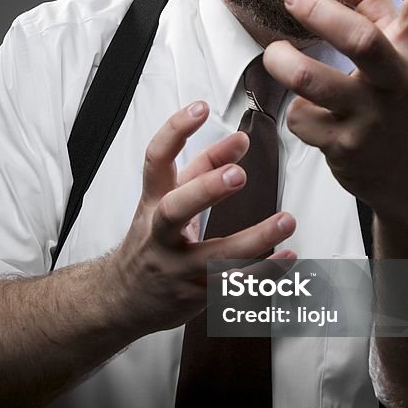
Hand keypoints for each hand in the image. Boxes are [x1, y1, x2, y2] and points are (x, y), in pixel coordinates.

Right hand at [110, 101, 295, 335]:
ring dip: (253, 239)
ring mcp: (176, 267)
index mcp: (152, 202)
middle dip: (206, 190)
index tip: (201, 108)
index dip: (175, 131)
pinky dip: (263, 274)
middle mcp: (159, 234)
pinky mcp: (194, 295)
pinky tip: (286, 259)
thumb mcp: (167, 200)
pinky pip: (232, 286)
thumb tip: (239, 140)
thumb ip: (203, 168)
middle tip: (239, 174)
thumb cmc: (150, 242)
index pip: (156, 159)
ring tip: (286, 220)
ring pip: (212, 255)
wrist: (121, 299)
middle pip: (175, 210)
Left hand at [263, 0, 407, 219]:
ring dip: (285, 64)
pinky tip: (307, 114)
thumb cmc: (401, 99)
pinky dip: (297, 113)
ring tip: (274, 55)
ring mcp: (374, 115)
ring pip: (314, 85)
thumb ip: (370, 4)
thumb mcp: (399, 50)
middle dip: (320, 14)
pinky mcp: (347, 147)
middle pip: (361, 40)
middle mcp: (400, 78)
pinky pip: (303, 119)